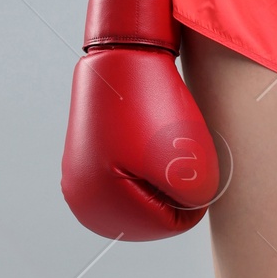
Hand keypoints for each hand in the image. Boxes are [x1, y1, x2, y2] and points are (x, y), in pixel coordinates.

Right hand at [60, 0, 219, 237]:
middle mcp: (81, 198)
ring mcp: (79, 178)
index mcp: (98, 205)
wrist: (125, 54)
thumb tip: (190, 205)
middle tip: (183, 144)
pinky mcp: (86, 160)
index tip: (196, 156)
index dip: (196, 195)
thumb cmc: (155, 106)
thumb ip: (195, 201)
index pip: (170, 224)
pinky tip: (151, 136)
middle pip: (154, 213)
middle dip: (177, 185)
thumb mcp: (191, 165)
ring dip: (163, 173)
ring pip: (144, 195)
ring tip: (166, 136)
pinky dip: (147, 162)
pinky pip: (129, 177)